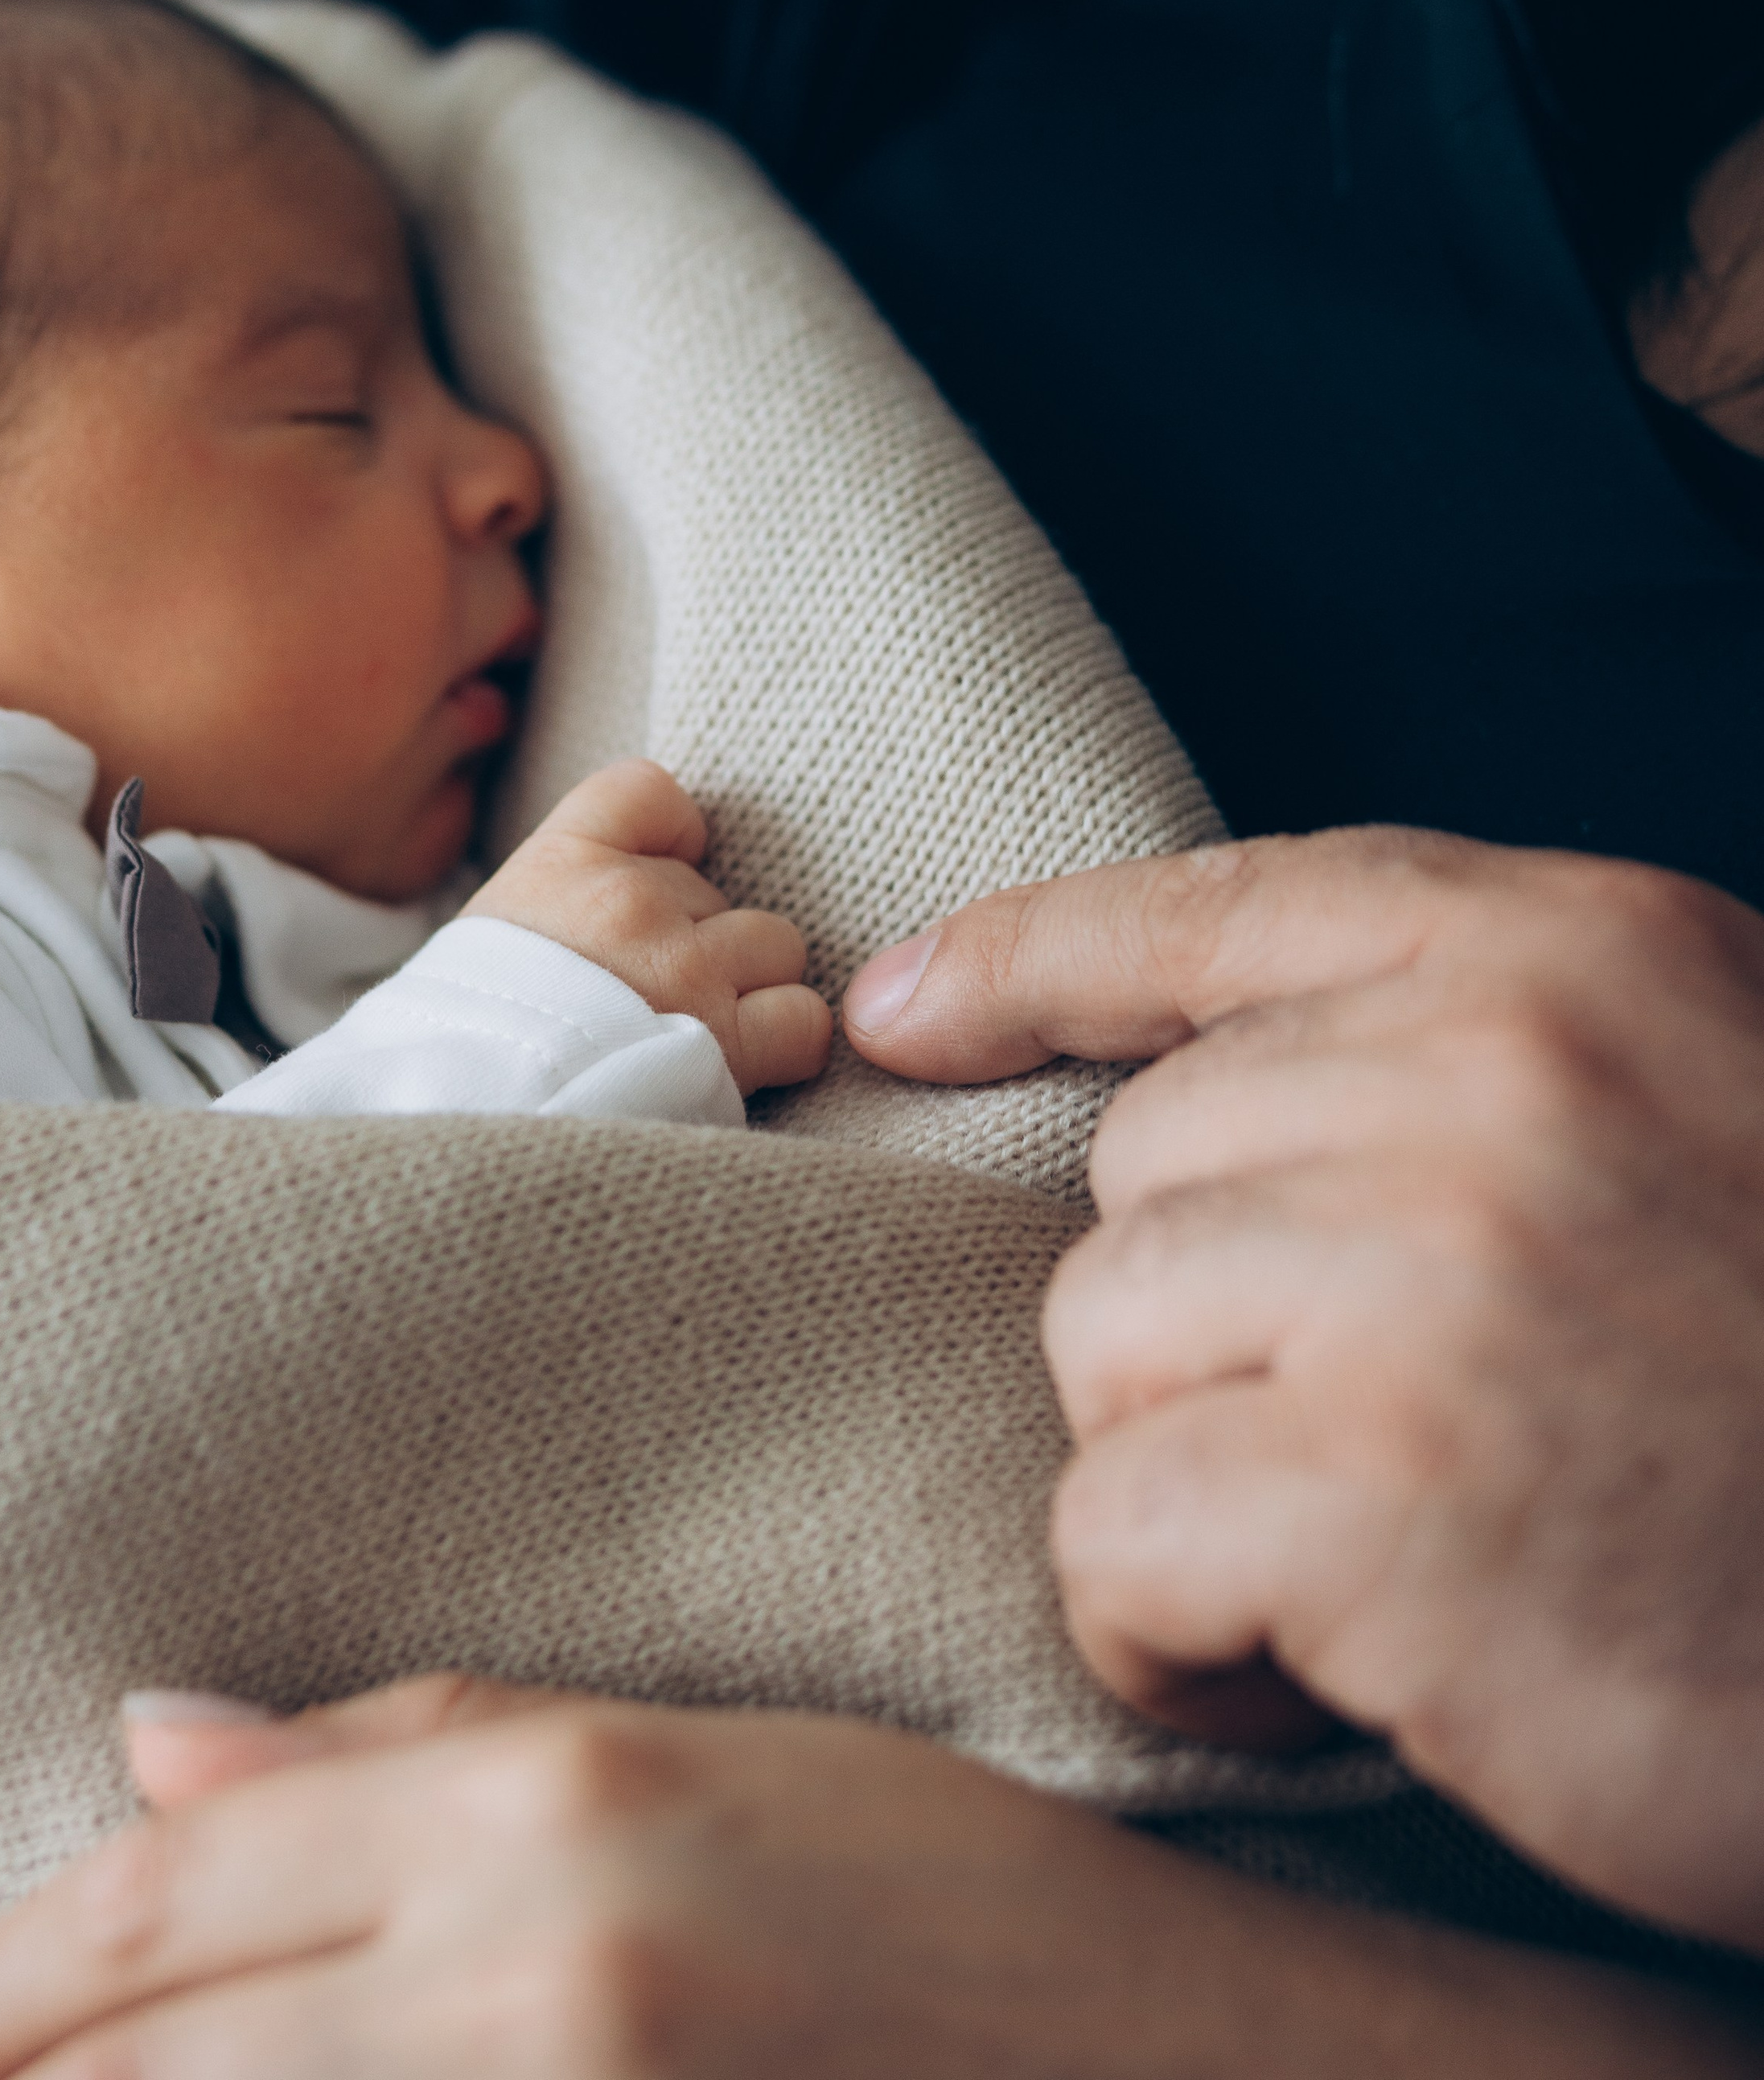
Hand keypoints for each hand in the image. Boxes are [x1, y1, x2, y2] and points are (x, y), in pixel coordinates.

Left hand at [0, 1674, 1763, 2079]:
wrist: (1175, 2065)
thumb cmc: (950, 1894)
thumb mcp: (693, 1757)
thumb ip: (411, 1753)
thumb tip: (148, 1755)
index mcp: (545, 1796)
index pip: (168, 1891)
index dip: (0, 1974)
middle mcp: (529, 1953)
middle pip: (159, 2040)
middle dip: (3, 2078)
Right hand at [468, 759, 830, 1094]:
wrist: (464, 1121)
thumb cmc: (479, 1044)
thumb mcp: (497, 937)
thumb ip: (572, 897)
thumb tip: (654, 880)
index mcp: (563, 864)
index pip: (650, 790)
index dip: (670, 837)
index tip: (656, 887)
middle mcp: (629, 903)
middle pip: (718, 890)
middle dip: (698, 944)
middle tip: (649, 1004)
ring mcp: (683, 971)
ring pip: (776, 946)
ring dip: (749, 991)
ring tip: (696, 1037)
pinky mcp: (728, 1045)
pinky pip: (803, 1020)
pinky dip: (785, 1044)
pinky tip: (743, 1065)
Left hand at [843, 827, 1763, 1950]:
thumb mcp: (1705, 1121)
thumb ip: (1479, 1060)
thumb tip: (1182, 1077)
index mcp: (1587, 955)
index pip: (1229, 907)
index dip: (1040, 952)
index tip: (905, 1003)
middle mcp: (1498, 1072)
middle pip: (1148, 1163)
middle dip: (1220, 1321)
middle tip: (1393, 1444)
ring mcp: (1432, 1270)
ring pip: (1107, 1341)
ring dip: (1199, 1479)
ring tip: (1386, 1563)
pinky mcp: (1378, 1492)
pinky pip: (1112, 1535)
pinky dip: (1174, 1639)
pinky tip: (1319, 1681)